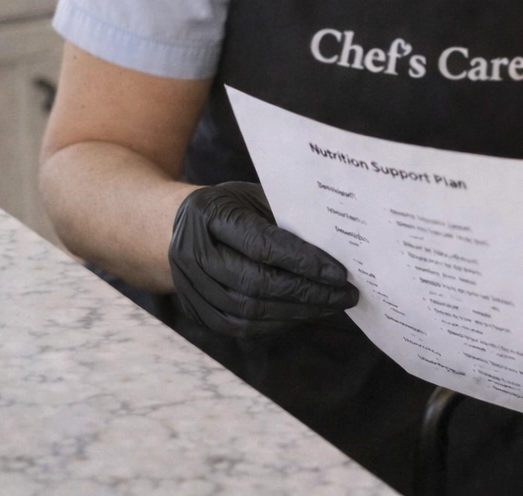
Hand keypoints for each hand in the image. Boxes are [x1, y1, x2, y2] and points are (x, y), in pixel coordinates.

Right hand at [168, 181, 358, 337]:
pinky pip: (239, 326)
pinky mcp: (195, 310)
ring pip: (249, 311)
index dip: (304, 261)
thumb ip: (286, 218)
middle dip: (308, 293)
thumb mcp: (254, 196)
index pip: (262, 246)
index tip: (340, 273)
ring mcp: (190, 285)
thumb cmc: (231, 207)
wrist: (176, 226)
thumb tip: (335, 247)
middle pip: (256, 283)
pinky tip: (303, 313)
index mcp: (209, 215)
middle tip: (346, 295)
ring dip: (298, 312)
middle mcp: (193, 253)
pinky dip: (276, 323)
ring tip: (332, 305)